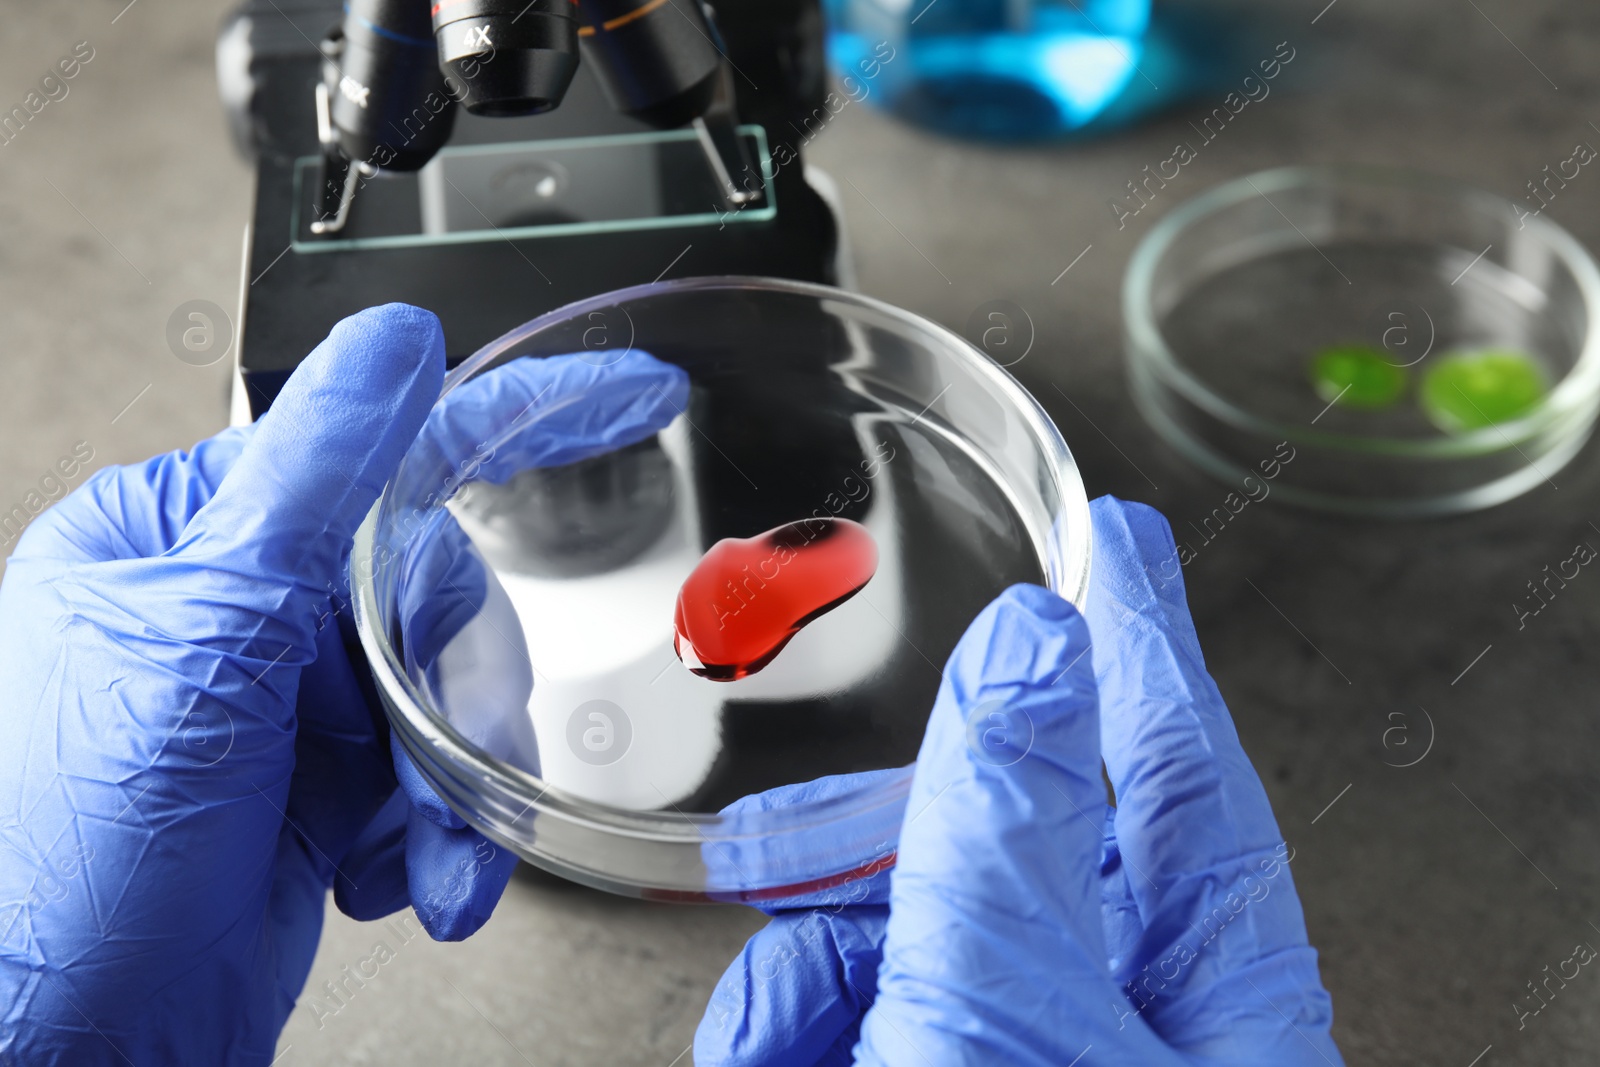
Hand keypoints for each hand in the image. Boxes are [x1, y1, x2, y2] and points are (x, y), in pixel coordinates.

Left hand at [0, 304, 687, 1065]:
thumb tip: (391, 346)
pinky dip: (434, 836)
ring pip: (445, 692)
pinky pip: (431, 776)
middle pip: (429, 590)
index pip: (375, 444)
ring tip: (424, 858)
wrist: (67, 1042)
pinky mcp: (320, 788)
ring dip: (450, 785)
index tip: (628, 393)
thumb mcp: (205, 637)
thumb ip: (314, 481)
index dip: (518, 418)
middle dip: (452, 691)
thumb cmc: (67, 852)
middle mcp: (239, 610)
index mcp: (191, 538)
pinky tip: (395, 881)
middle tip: (441, 757)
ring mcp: (284, 703)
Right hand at [694, 496, 1341, 1065]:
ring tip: (762, 1016)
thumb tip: (1030, 654)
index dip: (1142, 632)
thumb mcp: (1009, 1004)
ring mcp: (1042, 1061)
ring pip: (915, 945)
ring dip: (810, 964)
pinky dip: (797, 1026)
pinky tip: (764, 1047)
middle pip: (1014, 849)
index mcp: (1213, 990)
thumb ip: (1011, 828)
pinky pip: (867, 1023)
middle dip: (876, 837)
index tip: (1122, 537)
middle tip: (800, 811)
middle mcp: (1138, 1024)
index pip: (1183, 758)